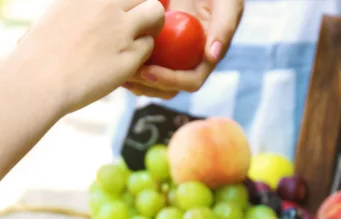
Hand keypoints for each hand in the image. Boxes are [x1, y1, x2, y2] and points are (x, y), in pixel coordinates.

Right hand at [12, 0, 164, 112]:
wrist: (36, 81)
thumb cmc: (37, 55)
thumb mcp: (56, 15)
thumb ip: (78, 8)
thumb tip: (85, 10)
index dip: (129, 1)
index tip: (126, 9)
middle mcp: (106, 5)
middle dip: (145, 6)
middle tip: (139, 23)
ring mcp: (119, 30)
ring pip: (156, 13)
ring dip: (152, 26)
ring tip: (139, 40)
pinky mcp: (128, 56)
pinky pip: (148, 47)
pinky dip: (141, 54)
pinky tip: (127, 62)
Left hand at [123, 0, 242, 98]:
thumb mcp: (227, 2)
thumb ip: (225, 26)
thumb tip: (212, 56)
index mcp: (207, 56)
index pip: (190, 81)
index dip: (169, 81)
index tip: (149, 71)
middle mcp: (189, 60)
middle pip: (169, 88)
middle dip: (148, 86)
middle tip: (127, 75)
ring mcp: (172, 55)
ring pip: (153, 81)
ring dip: (136, 82)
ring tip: (118, 73)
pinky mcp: (156, 45)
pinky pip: (141, 61)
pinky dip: (128, 64)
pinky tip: (113, 57)